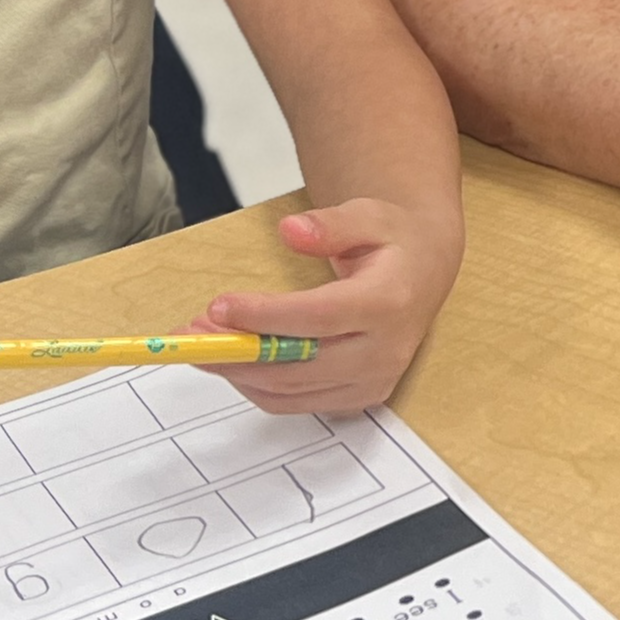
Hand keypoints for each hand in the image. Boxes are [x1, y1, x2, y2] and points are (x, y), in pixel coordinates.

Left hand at [206, 196, 464, 415]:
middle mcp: (385, 350)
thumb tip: (291, 230)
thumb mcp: (367, 216)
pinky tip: (235, 359)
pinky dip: (258, 385)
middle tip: (195, 332)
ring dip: (239, 371)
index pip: (318, 318)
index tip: (219, 305)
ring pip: (290, 392)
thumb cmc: (392, 241)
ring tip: (204, 342)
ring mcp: (373, 381)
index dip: (264, 316)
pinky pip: (296, 403)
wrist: (424, 271)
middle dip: (238, 351)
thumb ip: (329, 225)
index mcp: (390, 302)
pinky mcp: (359, 398)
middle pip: (299, 365)